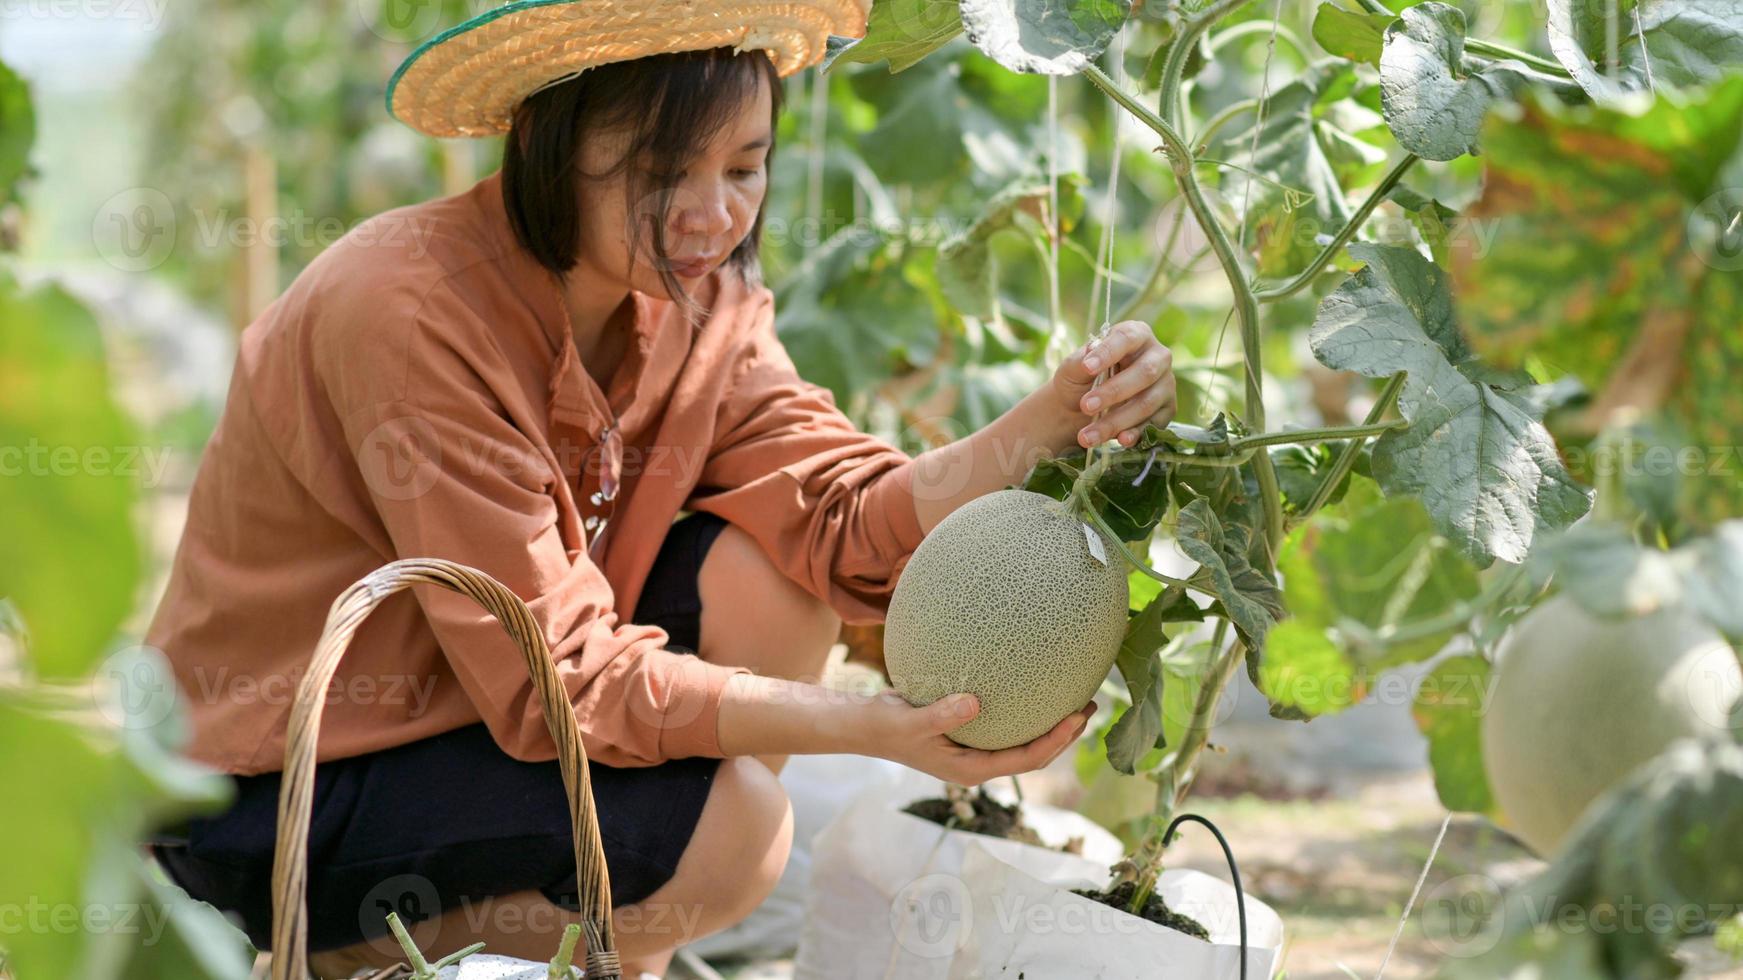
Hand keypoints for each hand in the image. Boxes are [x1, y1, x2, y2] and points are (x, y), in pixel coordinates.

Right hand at [857, 691, 1093, 784]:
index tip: (1076, 717)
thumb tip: (974, 702)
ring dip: (1051, 723)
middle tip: (1089, 704)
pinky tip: (1036, 686)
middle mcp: (978, 763)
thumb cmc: (886, 727)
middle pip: (1034, 754)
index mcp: (971, 769)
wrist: (865, 725)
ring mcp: (975, 749)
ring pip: (1024, 741)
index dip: (1055, 741)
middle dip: (1065, 734)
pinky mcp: (969, 733)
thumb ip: (942, 714)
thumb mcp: (912, 722)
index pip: (1026, 760)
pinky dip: (1027, 710)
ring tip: (1075, 696)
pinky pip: (1007, 724)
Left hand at [1049, 320, 1176, 449]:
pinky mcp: (1167, 410)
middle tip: (1086, 406)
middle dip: (1113, 392)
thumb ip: (1078, 362)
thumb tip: (1089, 357)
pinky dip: (1135, 434)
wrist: (1080, 412)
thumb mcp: (1071, 369)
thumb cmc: (1080, 381)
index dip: (1108, 352)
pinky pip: (1154, 424)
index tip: (1088, 367)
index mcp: (1135, 335)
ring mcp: (1166, 384)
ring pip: (1147, 403)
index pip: (1126, 338)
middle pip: (1144, 373)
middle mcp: (1157, 356)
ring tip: (1087, 435)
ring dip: (1116, 421)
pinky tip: (1120, 440)